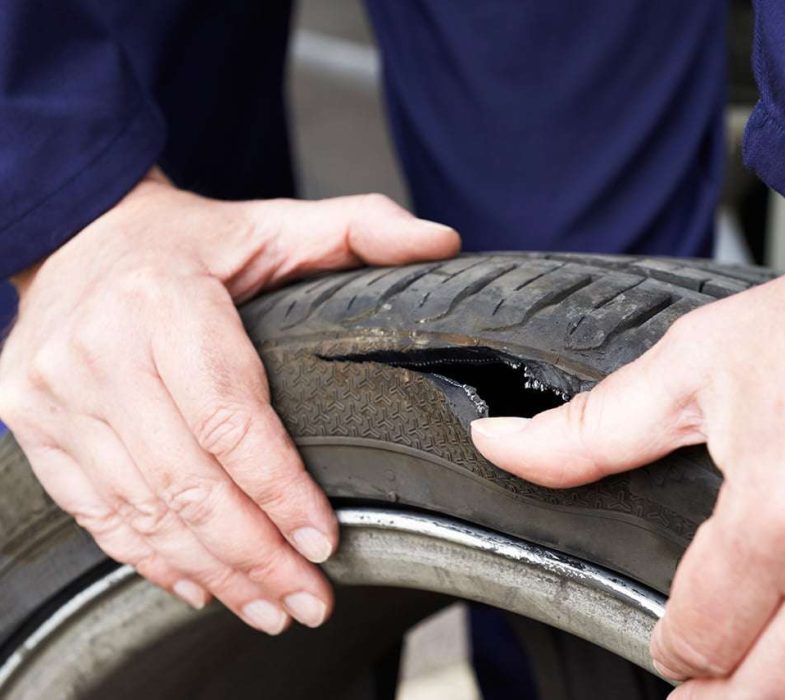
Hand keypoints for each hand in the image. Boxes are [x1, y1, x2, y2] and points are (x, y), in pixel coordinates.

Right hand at [0, 171, 459, 632]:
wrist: (75, 233)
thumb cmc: (189, 242)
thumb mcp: (275, 223)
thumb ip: (362, 228)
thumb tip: (444, 241)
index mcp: (163, 302)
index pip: (231, 420)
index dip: (281, 491)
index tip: (325, 542)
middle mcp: (97, 351)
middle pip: (188, 482)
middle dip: (256, 555)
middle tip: (308, 599)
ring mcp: (53, 394)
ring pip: (143, 510)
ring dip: (211, 570)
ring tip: (268, 607)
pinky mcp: (31, 425)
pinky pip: (94, 511)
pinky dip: (150, 558)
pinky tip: (200, 584)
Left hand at [472, 235, 784, 697]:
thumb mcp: (694, 367)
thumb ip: (590, 430)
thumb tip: (501, 444)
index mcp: (775, 521)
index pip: (700, 638)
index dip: (672, 650)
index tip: (672, 643)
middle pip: (772, 693)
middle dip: (722, 697)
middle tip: (704, 693)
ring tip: (778, 693)